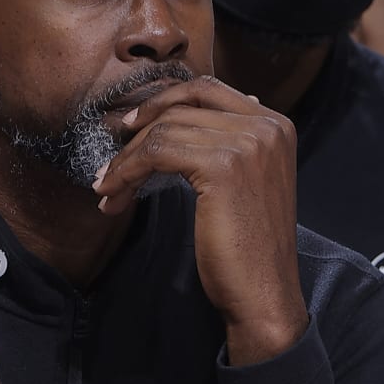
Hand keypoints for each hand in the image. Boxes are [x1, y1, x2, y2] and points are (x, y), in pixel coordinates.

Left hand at [91, 77, 305, 365]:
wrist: (263, 294)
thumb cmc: (246, 250)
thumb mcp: (243, 185)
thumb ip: (226, 148)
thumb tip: (186, 123)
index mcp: (276, 125)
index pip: (208, 89)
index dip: (163, 101)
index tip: (131, 125)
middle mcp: (267, 126)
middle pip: (183, 105)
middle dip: (139, 127)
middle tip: (111, 158)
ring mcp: (248, 143)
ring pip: (164, 130)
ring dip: (126, 160)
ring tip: (108, 189)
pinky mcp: (223, 166)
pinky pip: (157, 153)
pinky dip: (127, 172)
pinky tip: (114, 197)